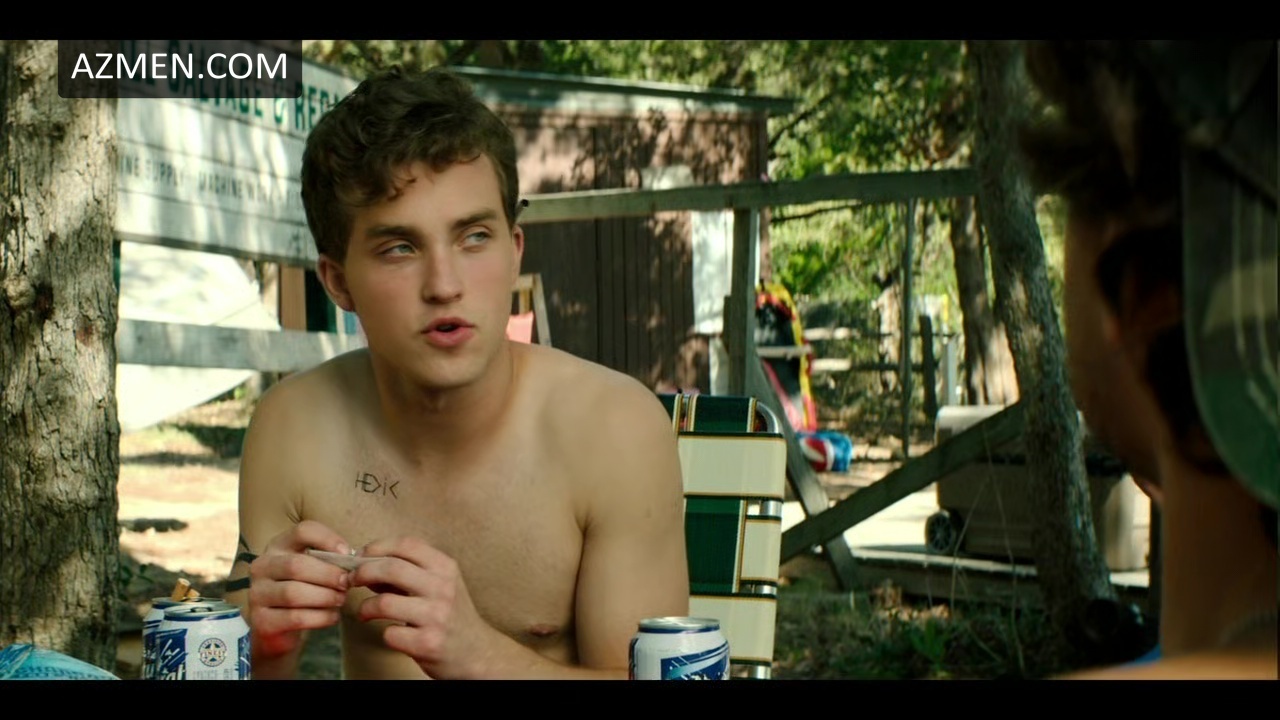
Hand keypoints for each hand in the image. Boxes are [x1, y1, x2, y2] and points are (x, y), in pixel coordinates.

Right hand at [247, 520, 351, 658]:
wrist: (280, 629)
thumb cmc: (303, 592)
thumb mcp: (313, 570)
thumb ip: (329, 560)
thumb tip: (354, 560)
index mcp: (278, 547)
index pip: (302, 531)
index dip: (327, 539)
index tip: (347, 554)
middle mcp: (263, 567)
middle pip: (297, 565)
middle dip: (328, 575)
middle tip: (347, 583)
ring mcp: (257, 594)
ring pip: (294, 593)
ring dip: (325, 597)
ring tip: (341, 600)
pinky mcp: (261, 621)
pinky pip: (295, 617)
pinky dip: (320, 617)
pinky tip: (333, 617)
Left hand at [349, 536, 503, 678]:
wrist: (477, 652)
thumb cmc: (451, 615)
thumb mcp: (439, 585)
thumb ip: (408, 572)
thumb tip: (367, 563)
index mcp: (446, 567)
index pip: (406, 544)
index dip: (377, 546)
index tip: (361, 555)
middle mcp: (443, 588)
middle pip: (391, 568)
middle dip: (362, 572)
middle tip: (352, 580)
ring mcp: (436, 616)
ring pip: (384, 602)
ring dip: (365, 607)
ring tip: (364, 612)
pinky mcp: (428, 643)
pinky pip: (389, 634)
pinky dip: (384, 634)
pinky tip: (392, 634)